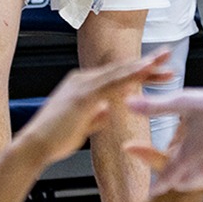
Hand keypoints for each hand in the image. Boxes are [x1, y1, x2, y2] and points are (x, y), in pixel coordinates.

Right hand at [17, 51, 173, 164]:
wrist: (34, 146)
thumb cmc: (53, 140)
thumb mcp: (81, 127)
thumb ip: (94, 117)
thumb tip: (106, 112)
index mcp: (82, 86)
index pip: (116, 77)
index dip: (138, 73)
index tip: (158, 71)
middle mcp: (82, 80)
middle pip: (120, 69)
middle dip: (146, 62)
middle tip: (168, 54)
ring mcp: (82, 85)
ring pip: (119, 72)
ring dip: (143, 65)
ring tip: (164, 58)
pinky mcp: (83, 95)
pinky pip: (112, 83)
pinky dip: (131, 75)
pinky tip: (145, 71)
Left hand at [135, 85, 202, 193]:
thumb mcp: (184, 103)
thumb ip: (155, 107)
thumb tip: (129, 105)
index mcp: (190, 155)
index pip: (168, 176)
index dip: (159, 184)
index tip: (154, 190)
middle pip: (187, 182)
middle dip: (178, 181)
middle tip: (173, 179)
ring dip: (197, 175)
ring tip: (194, 169)